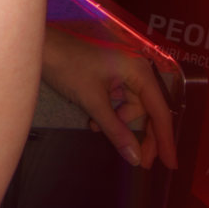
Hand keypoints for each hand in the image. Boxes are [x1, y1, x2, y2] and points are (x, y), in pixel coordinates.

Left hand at [42, 24, 177, 169]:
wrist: (38, 44)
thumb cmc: (66, 66)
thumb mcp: (93, 101)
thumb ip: (116, 131)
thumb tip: (136, 158)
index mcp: (139, 70)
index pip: (160, 111)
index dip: (165, 139)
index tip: (170, 164)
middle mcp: (135, 68)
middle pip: (147, 110)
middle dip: (141, 135)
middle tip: (141, 162)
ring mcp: (121, 69)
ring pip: (130, 106)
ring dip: (118, 122)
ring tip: (98, 130)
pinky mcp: (107, 72)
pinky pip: (117, 98)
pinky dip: (108, 112)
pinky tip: (93, 122)